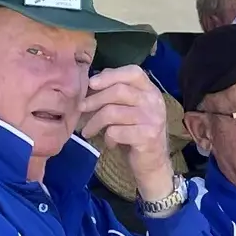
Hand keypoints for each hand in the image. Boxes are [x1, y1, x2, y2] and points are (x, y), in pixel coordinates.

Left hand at [78, 67, 175, 202]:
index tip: (91, 83)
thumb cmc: (136, 132)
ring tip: (88, 131)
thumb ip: (118, 92)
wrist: (153, 163)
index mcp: (150, 90)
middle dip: (94, 100)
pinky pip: (115, 132)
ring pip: (113, 112)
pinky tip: (110, 143)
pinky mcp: (147, 136)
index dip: (110, 75)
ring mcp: (153, 119)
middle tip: (81, 109)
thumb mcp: (130, 108)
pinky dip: (107, 138)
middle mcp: (154, 101)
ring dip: (94, 122)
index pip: (133, 72)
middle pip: (118, 91)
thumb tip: (94, 80)